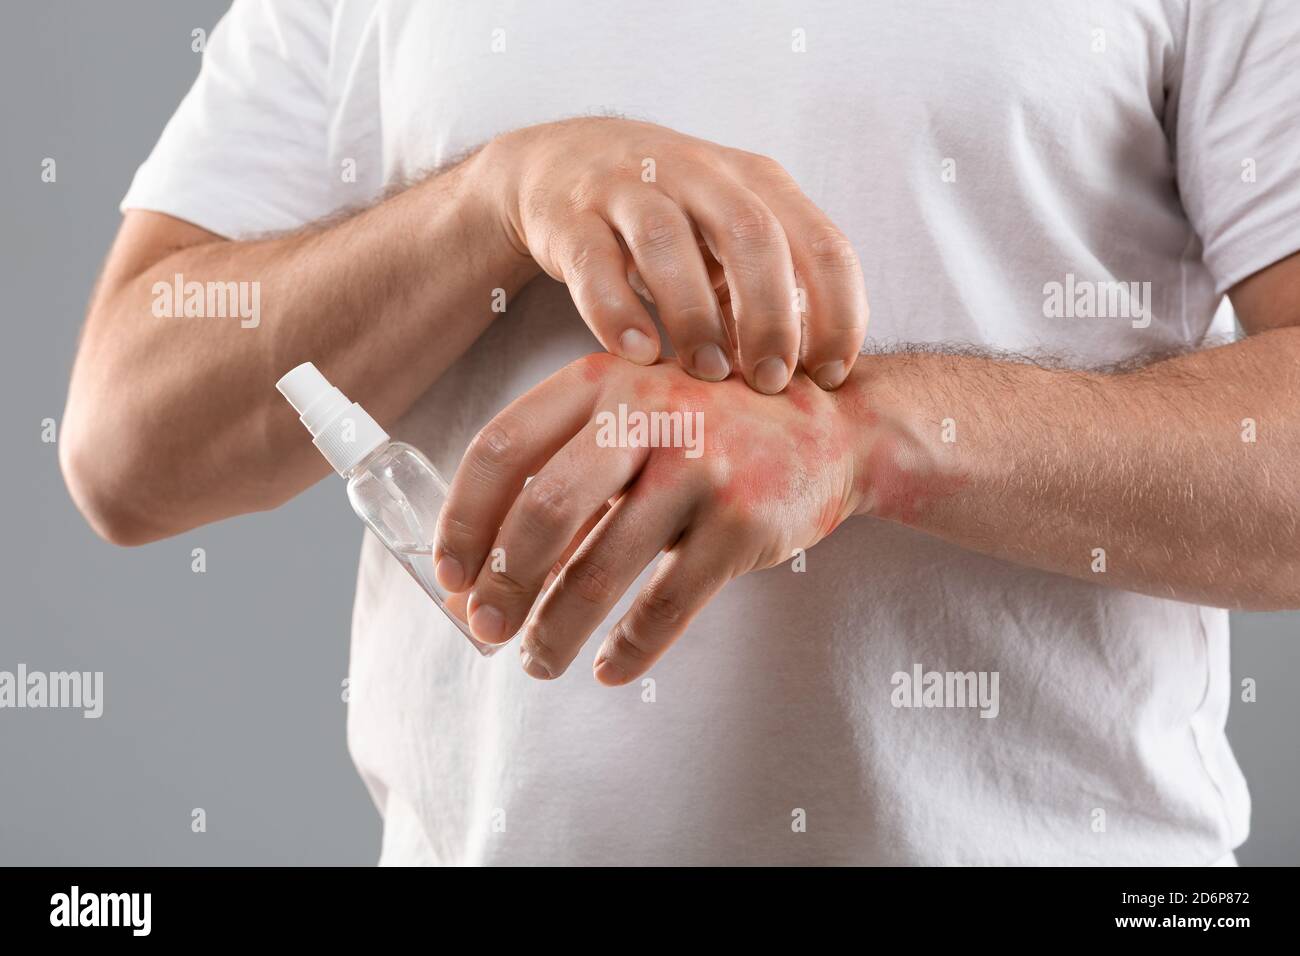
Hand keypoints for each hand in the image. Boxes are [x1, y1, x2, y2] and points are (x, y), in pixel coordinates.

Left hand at [432, 354, 949, 682]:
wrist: (836, 427)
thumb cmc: (712, 429)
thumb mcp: (637, 417)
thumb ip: (571, 471)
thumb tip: (487, 570)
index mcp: (603, 380)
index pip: (502, 448)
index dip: (463, 520)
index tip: (449, 575)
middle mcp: (647, 413)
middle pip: (543, 511)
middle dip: (502, 584)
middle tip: (483, 629)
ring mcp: (700, 466)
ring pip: (600, 570)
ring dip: (555, 631)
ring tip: (536, 663)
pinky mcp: (742, 521)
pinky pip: (667, 605)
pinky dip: (630, 649)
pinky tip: (609, 669)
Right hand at [479, 118, 868, 392]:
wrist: (564, 163)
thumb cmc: (672, 217)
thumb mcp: (732, 235)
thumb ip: (773, 288)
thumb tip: (813, 372)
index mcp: (757, 181)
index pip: (820, 241)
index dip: (837, 312)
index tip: (829, 374)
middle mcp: (700, 173)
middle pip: (752, 236)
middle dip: (770, 316)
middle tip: (771, 381)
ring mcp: (631, 188)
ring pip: (669, 244)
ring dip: (695, 317)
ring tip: (709, 374)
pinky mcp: (571, 216)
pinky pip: (594, 264)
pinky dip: (617, 313)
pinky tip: (639, 355)